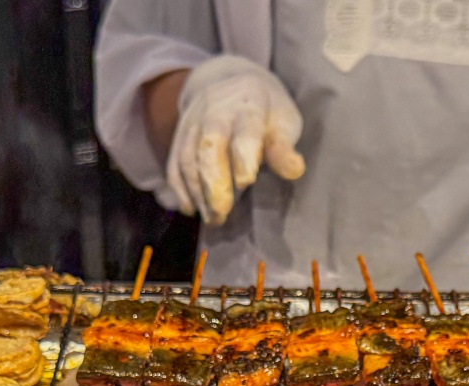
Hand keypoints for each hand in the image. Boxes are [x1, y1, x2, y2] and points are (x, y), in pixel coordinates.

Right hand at [167, 56, 305, 225]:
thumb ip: (284, 146)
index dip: (244, 156)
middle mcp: (215, 111)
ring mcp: (193, 124)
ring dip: (197, 192)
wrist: (227, 83)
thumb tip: (295, 170)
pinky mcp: (179, 138)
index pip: (245, 131)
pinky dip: (179, 189)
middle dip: (213, 181)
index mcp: (249, 105)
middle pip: (209, 146)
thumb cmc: (265, 111)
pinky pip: (174, 164)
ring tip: (213, 218)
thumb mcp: (283, 120)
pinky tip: (192, 209)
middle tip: (222, 212)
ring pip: (188, 158)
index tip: (247, 181)